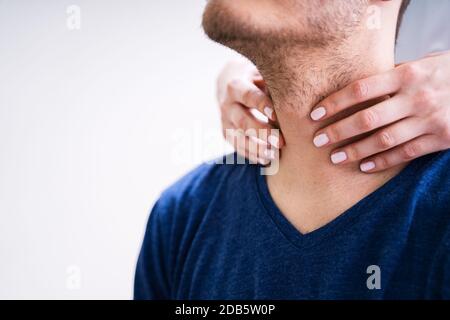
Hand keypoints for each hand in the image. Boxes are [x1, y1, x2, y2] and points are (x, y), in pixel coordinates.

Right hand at [217, 59, 284, 163]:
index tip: (276, 116)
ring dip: (257, 148)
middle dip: (262, 133)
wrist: (229, 83)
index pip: (248, 96)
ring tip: (274, 155)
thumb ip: (274, 83)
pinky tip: (267, 161)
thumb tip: (295, 91)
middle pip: (243, 121)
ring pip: (239, 138)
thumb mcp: (262, 73)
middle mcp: (227, 105)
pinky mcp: (226, 133)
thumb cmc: (256, 77)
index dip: (262, 105)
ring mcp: (225, 121)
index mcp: (235, 86)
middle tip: (281, 142)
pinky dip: (252, 155)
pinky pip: (238, 147)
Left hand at [311, 51, 449, 172]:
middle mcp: (416, 97)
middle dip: (338, 131)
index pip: (360, 89)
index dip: (334, 103)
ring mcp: (429, 120)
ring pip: (384, 140)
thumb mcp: (420, 65)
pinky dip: (383, 161)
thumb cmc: (445, 73)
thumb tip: (356, 89)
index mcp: (406, 74)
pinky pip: (406, 153)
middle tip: (318, 141)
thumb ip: (390, 78)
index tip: (314, 114)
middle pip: (367, 118)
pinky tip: (364, 167)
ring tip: (335, 158)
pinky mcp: (441, 139)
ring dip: (356, 151)